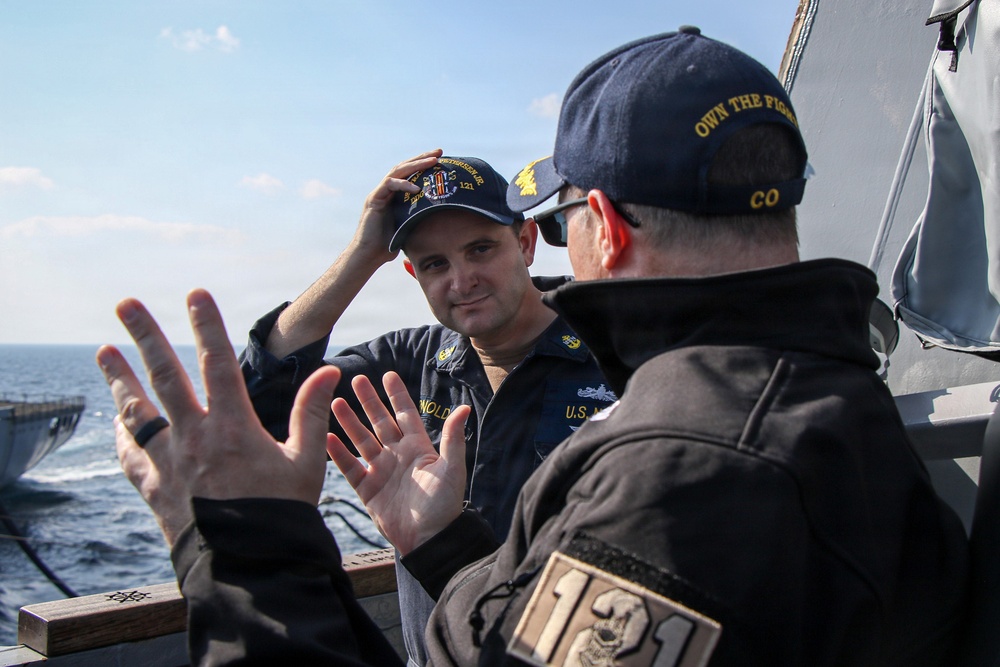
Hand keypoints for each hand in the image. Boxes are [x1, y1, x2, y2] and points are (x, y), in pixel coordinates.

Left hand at [96, 289, 340, 546]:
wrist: (251, 565)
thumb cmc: (282, 514)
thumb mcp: (306, 461)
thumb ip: (311, 412)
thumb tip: (329, 371)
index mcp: (232, 427)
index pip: (216, 362)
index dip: (207, 324)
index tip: (196, 294)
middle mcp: (193, 438)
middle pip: (163, 376)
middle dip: (144, 336)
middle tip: (126, 304)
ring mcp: (168, 463)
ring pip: (136, 411)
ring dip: (119, 379)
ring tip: (103, 352)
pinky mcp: (154, 488)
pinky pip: (131, 454)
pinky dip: (123, 433)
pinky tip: (118, 420)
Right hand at [327, 371, 469, 554]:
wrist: (429, 540)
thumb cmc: (444, 505)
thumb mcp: (452, 468)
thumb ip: (453, 438)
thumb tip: (464, 408)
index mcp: (418, 448)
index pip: (405, 414)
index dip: (397, 395)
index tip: (388, 375)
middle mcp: (397, 456)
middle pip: (379, 422)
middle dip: (368, 401)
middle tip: (356, 379)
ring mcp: (380, 471)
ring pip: (361, 440)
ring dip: (349, 421)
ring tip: (336, 402)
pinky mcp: (367, 489)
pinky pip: (349, 467)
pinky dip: (338, 453)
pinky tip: (327, 437)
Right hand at [350, 148, 442, 260]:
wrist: (369, 254)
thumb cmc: (389, 245)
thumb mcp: (409, 227)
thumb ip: (419, 218)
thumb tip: (442, 219)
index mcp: (394, 194)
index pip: (410, 173)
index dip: (424, 164)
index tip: (441, 159)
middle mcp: (386, 190)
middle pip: (404, 167)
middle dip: (422, 158)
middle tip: (439, 152)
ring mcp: (379, 193)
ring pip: (397, 171)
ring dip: (416, 164)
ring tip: (432, 161)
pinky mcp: (374, 199)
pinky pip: (389, 185)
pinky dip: (403, 184)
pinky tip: (416, 187)